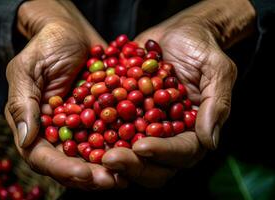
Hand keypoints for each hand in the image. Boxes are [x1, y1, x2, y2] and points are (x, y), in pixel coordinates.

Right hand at [5, 1, 126, 189]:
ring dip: (112, 166)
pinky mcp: (105, 116)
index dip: (62, 168)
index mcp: (37, 126)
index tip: (83, 173)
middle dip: (92, 175)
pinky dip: (126, 143)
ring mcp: (84, 126)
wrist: (72, 32)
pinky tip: (141, 149)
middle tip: (112, 181)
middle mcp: (61, 132)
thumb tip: (26, 139)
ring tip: (129, 173)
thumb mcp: (27, 71)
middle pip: (73, 162)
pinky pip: (115, 133)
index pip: (44, 156)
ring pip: (96, 154)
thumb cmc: (46, 46)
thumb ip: (25, 105)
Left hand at [103, 0, 254, 186]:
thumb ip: (215, 104)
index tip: (142, 146)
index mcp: (193, 130)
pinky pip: (112, 129)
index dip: (163, 152)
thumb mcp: (216, 70)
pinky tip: (80, 131)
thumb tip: (210, 142)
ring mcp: (146, 127)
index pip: (183, 151)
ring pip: (130, 153)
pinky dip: (96, 133)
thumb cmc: (201, 48)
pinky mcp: (128, 115)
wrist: (178, 33)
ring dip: (111, 155)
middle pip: (154, 164)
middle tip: (109, 158)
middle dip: (133, 164)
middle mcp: (169, 135)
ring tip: (91, 151)